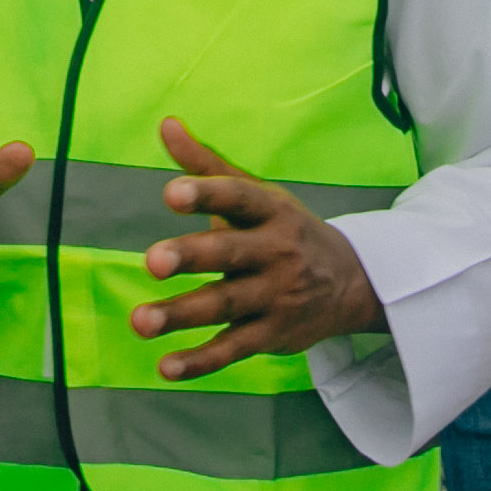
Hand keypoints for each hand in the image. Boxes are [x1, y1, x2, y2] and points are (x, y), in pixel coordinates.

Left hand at [127, 117, 385, 378]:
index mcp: (270, 211)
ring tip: (139, 322)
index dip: (205, 193)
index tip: (171, 193)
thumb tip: (165, 124)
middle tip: (152, 261)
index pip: (238, 197)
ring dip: (181, 315)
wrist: (352, 283)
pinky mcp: (272, 334)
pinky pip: (233, 349)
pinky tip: (166, 367)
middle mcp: (275, 252)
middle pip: (229, 253)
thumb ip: (206, 166)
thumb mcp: (256, 195)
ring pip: (225, 306)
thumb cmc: (285, 231)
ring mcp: (275, 296)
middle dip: (191, 256)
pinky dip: (201, 361)